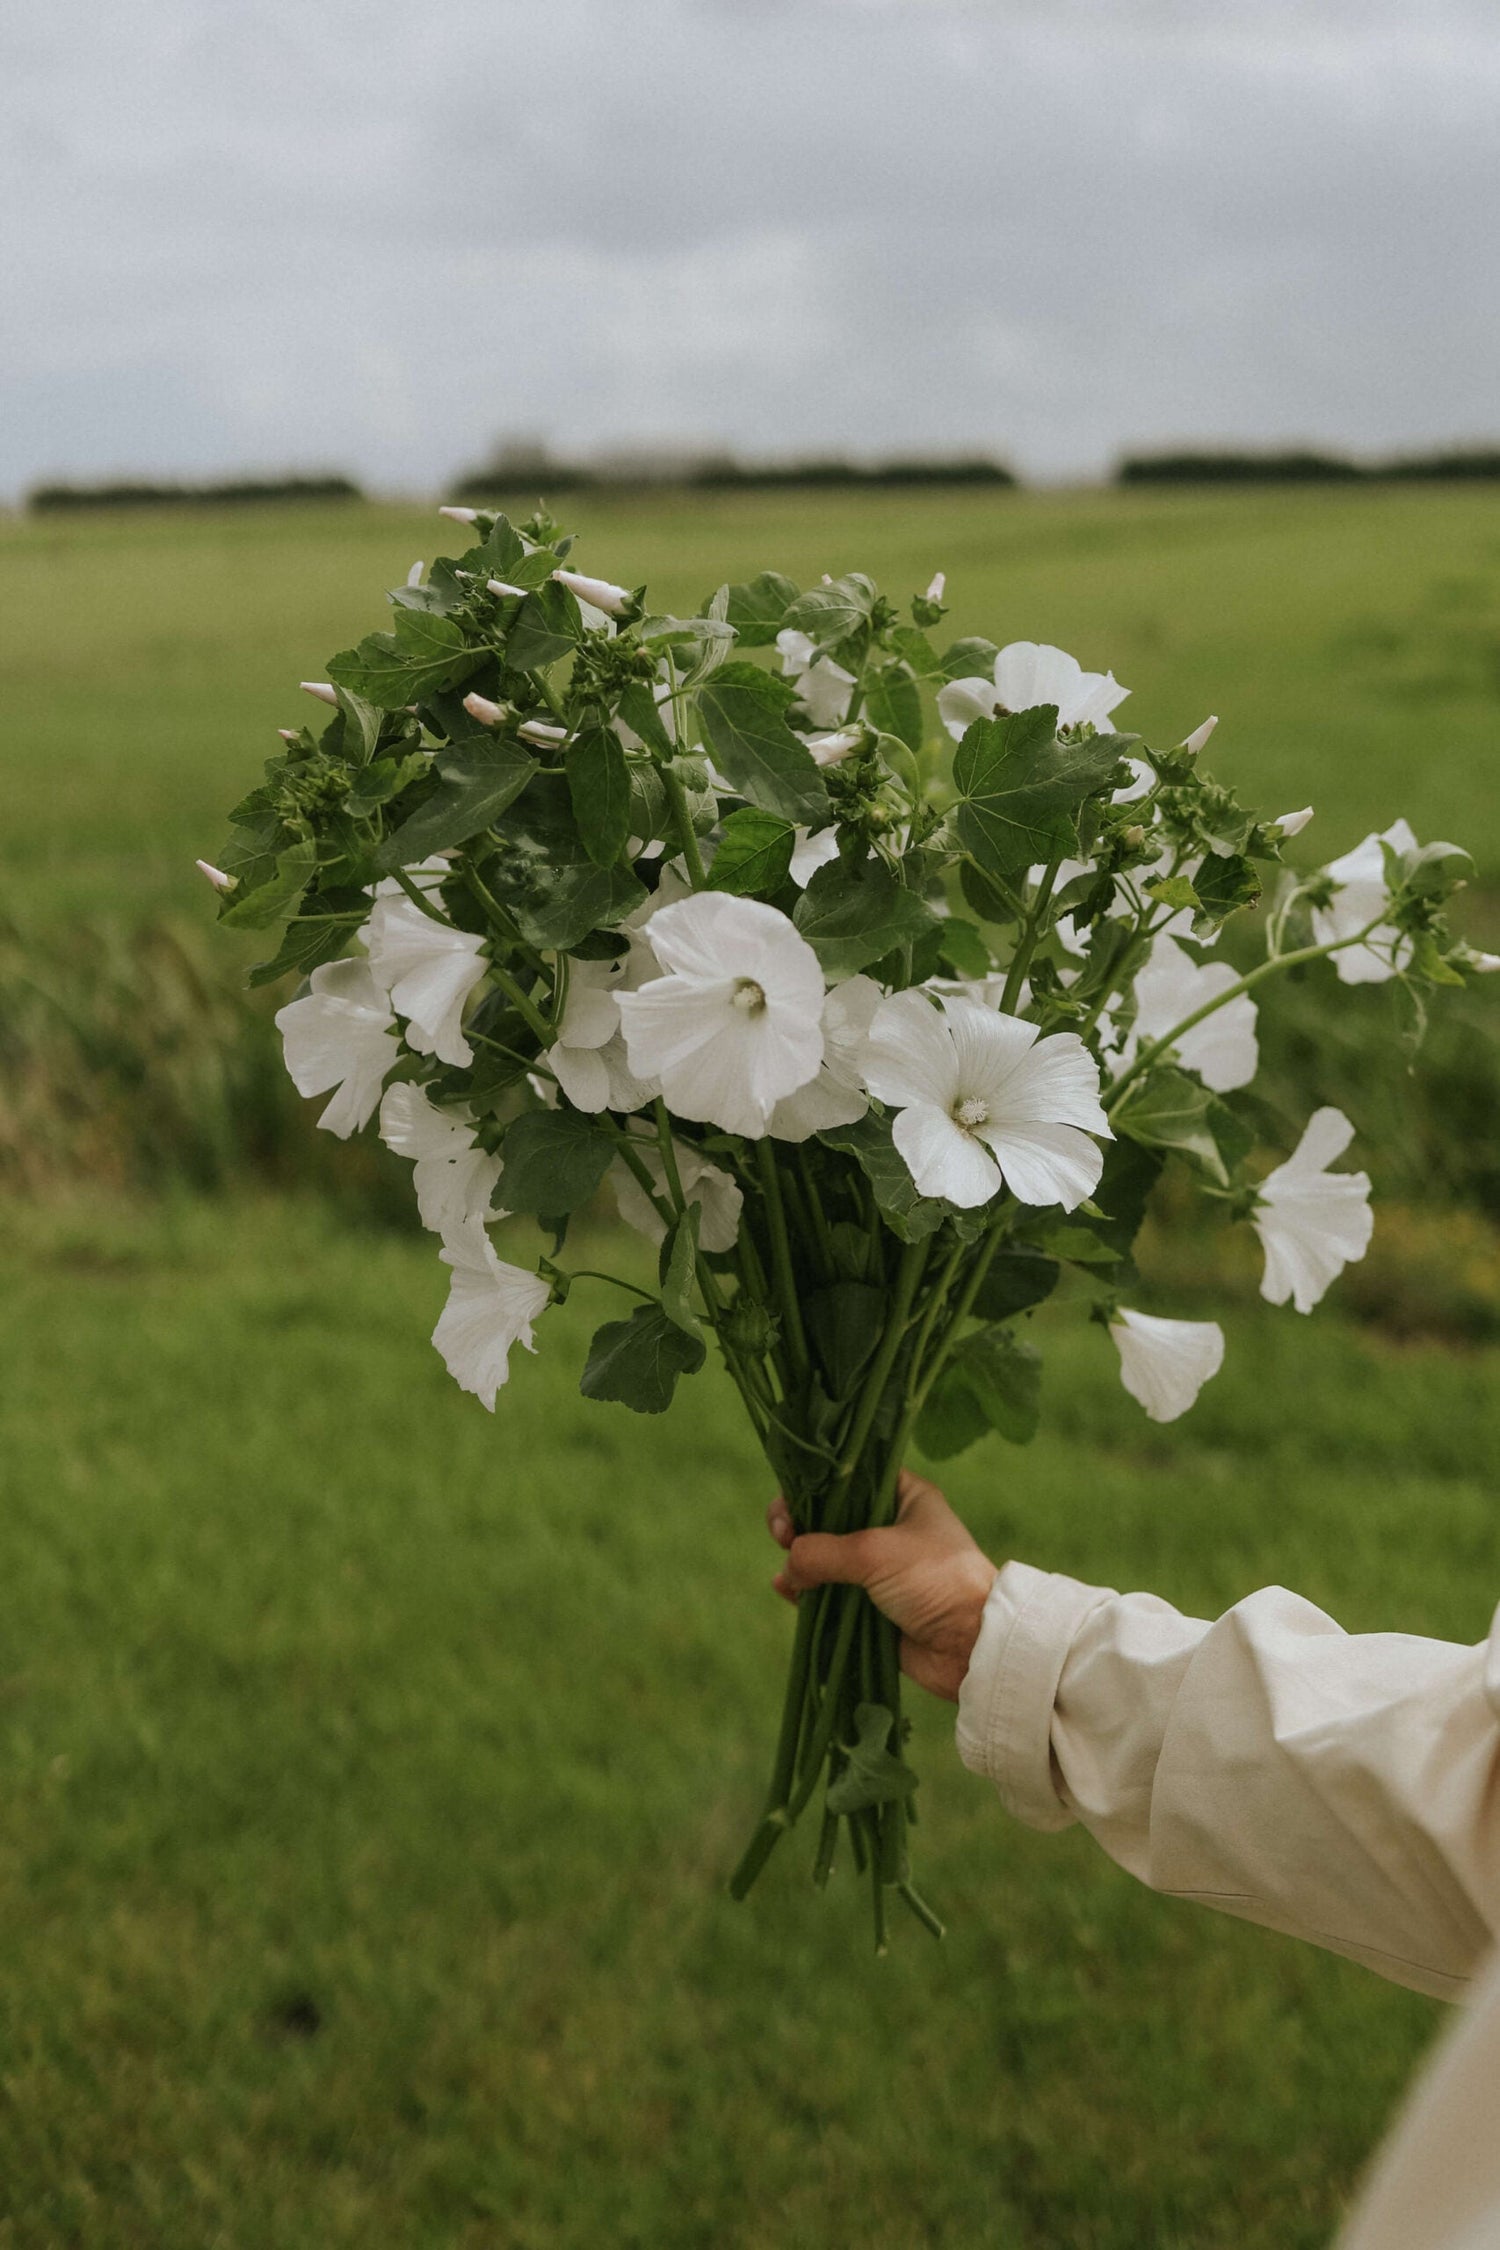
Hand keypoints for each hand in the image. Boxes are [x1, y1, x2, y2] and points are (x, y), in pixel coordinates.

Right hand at [768, 1472, 998, 1702]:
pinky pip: (828, 1594)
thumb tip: (788, 1568)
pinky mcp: (871, 1606)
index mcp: (902, 1497)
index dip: (815, 1485)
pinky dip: (806, 1593)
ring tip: (788, 1572)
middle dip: (799, 1524)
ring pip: (824, 1557)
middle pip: (828, 1516)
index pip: (848, 1476)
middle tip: (783, 1535)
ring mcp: (879, 1569)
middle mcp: (889, 1527)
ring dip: (799, 1562)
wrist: (971, 1646)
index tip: (793, 1504)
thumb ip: (822, 1551)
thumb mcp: (875, 1552)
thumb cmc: (934, 1580)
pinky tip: (788, 1591)